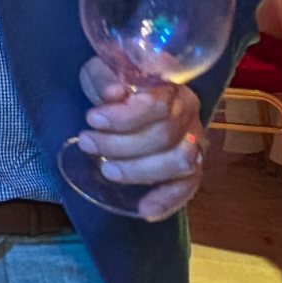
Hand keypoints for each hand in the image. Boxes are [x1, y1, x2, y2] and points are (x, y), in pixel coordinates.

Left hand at [75, 58, 204, 220]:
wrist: (127, 97)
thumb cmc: (114, 84)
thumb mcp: (102, 72)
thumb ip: (106, 79)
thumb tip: (113, 93)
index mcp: (172, 89)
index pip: (158, 105)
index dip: (124, 117)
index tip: (92, 119)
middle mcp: (190, 116)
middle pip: (164, 137)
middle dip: (120, 145)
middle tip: (87, 142)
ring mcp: (194, 144)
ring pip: (179, 163)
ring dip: (139, 171)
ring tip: (106, 170)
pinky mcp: (191, 170)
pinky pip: (188, 189)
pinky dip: (168, 201)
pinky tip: (145, 210)